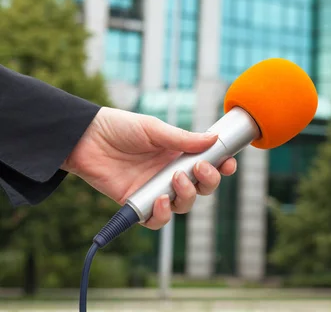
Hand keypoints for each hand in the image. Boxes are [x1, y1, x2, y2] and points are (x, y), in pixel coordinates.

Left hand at [62, 107, 236, 229]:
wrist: (84, 138)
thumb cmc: (119, 128)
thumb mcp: (154, 129)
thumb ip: (183, 138)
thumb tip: (213, 139)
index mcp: (179, 154)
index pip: (208, 164)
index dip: (222, 167)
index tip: (228, 163)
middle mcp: (171, 174)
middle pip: (201, 188)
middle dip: (208, 182)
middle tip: (201, 168)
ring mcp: (155, 189)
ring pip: (184, 205)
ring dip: (187, 196)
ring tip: (175, 180)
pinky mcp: (137, 204)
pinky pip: (156, 220)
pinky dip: (163, 215)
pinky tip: (160, 200)